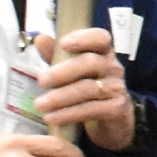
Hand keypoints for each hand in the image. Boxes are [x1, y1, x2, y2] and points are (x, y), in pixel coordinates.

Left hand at [33, 26, 136, 150]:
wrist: (113, 117)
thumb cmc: (89, 86)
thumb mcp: (72, 70)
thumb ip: (57, 55)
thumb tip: (40, 39)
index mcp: (103, 52)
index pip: (100, 38)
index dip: (83, 38)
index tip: (63, 44)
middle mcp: (113, 67)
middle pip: (91, 63)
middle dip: (63, 72)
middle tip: (41, 81)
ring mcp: (116, 88)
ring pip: (88, 89)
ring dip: (61, 97)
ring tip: (40, 104)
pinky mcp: (116, 108)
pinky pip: (91, 109)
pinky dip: (69, 114)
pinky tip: (52, 118)